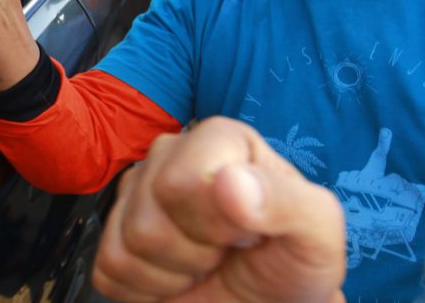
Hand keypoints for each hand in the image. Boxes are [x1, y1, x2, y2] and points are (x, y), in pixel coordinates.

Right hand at [92, 117, 345, 302]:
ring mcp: (135, 194)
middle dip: (193, 252)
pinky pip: (109, 267)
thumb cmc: (292, 264)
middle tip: (226, 253)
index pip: (179, 181)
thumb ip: (287, 202)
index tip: (247, 234)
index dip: (212, 224)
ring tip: (205, 264)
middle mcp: (169, 154)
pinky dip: (146, 290)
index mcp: (218, 139)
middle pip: (147, 218)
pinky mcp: (114, 235)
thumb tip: (229, 181)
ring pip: (127, 245)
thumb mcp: (316, 235)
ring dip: (173, 274)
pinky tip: (177, 276)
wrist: (269, 302)